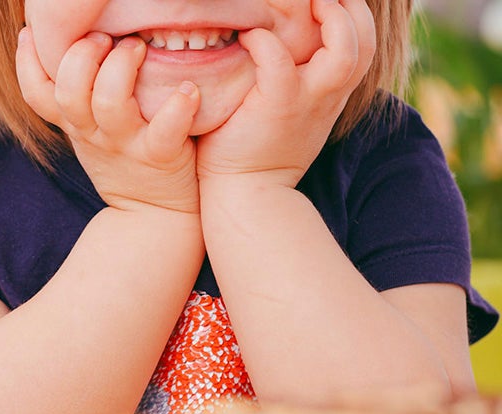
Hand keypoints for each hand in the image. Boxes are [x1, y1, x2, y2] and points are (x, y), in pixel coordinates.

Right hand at [16, 29, 201, 213]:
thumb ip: (79, 95)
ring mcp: (125, 145)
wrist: (153, 216)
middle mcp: (93, 132)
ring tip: (138, 47)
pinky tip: (187, 90)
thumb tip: (71, 44)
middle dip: (81, 56)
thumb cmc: (124, 159)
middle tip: (104, 37)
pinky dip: (177, 107)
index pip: (36, 93)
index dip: (26, 62)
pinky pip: (165, 131)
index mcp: (74, 123)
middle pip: (68, 92)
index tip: (30, 31)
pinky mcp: (159, 156)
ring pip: (109, 104)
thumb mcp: (89, 131)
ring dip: (122, 68)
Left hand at [196, 0, 375, 189]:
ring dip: (332, 19)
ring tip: (307, 3)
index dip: (354, 16)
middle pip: (365, 42)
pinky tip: (249, 38)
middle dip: (353, 8)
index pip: (363, 45)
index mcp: (332, 92)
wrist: (247, 194)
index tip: (332, 0)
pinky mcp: (278, 105)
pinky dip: (265, 42)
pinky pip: (278, 61)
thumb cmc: (255, 150)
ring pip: (345, 50)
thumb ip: (294, 80)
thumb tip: (276, 43)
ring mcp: (308, 100)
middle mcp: (328, 94)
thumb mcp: (288, 111)